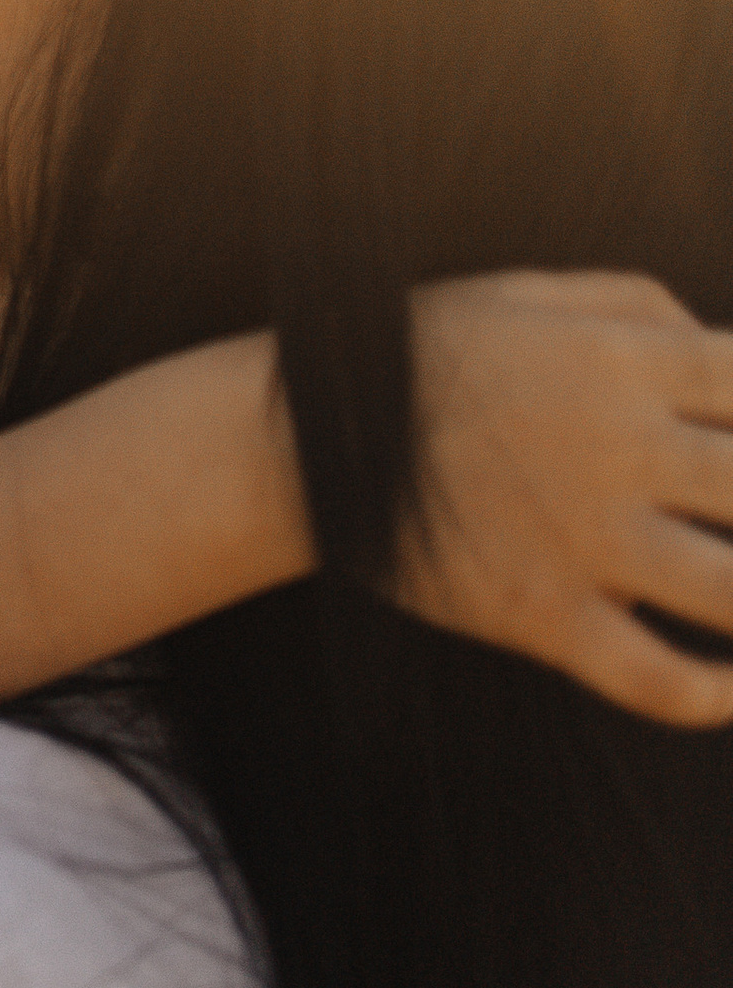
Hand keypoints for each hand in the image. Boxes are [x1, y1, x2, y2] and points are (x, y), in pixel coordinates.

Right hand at [401, 272, 732, 723]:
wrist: (298, 438)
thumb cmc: (415, 355)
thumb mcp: (521, 291)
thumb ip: (632, 299)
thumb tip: (714, 337)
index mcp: (620, 361)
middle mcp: (619, 447)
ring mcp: (584, 537)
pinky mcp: (540, 614)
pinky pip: (653, 678)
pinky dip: (710, 696)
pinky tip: (731, 689)